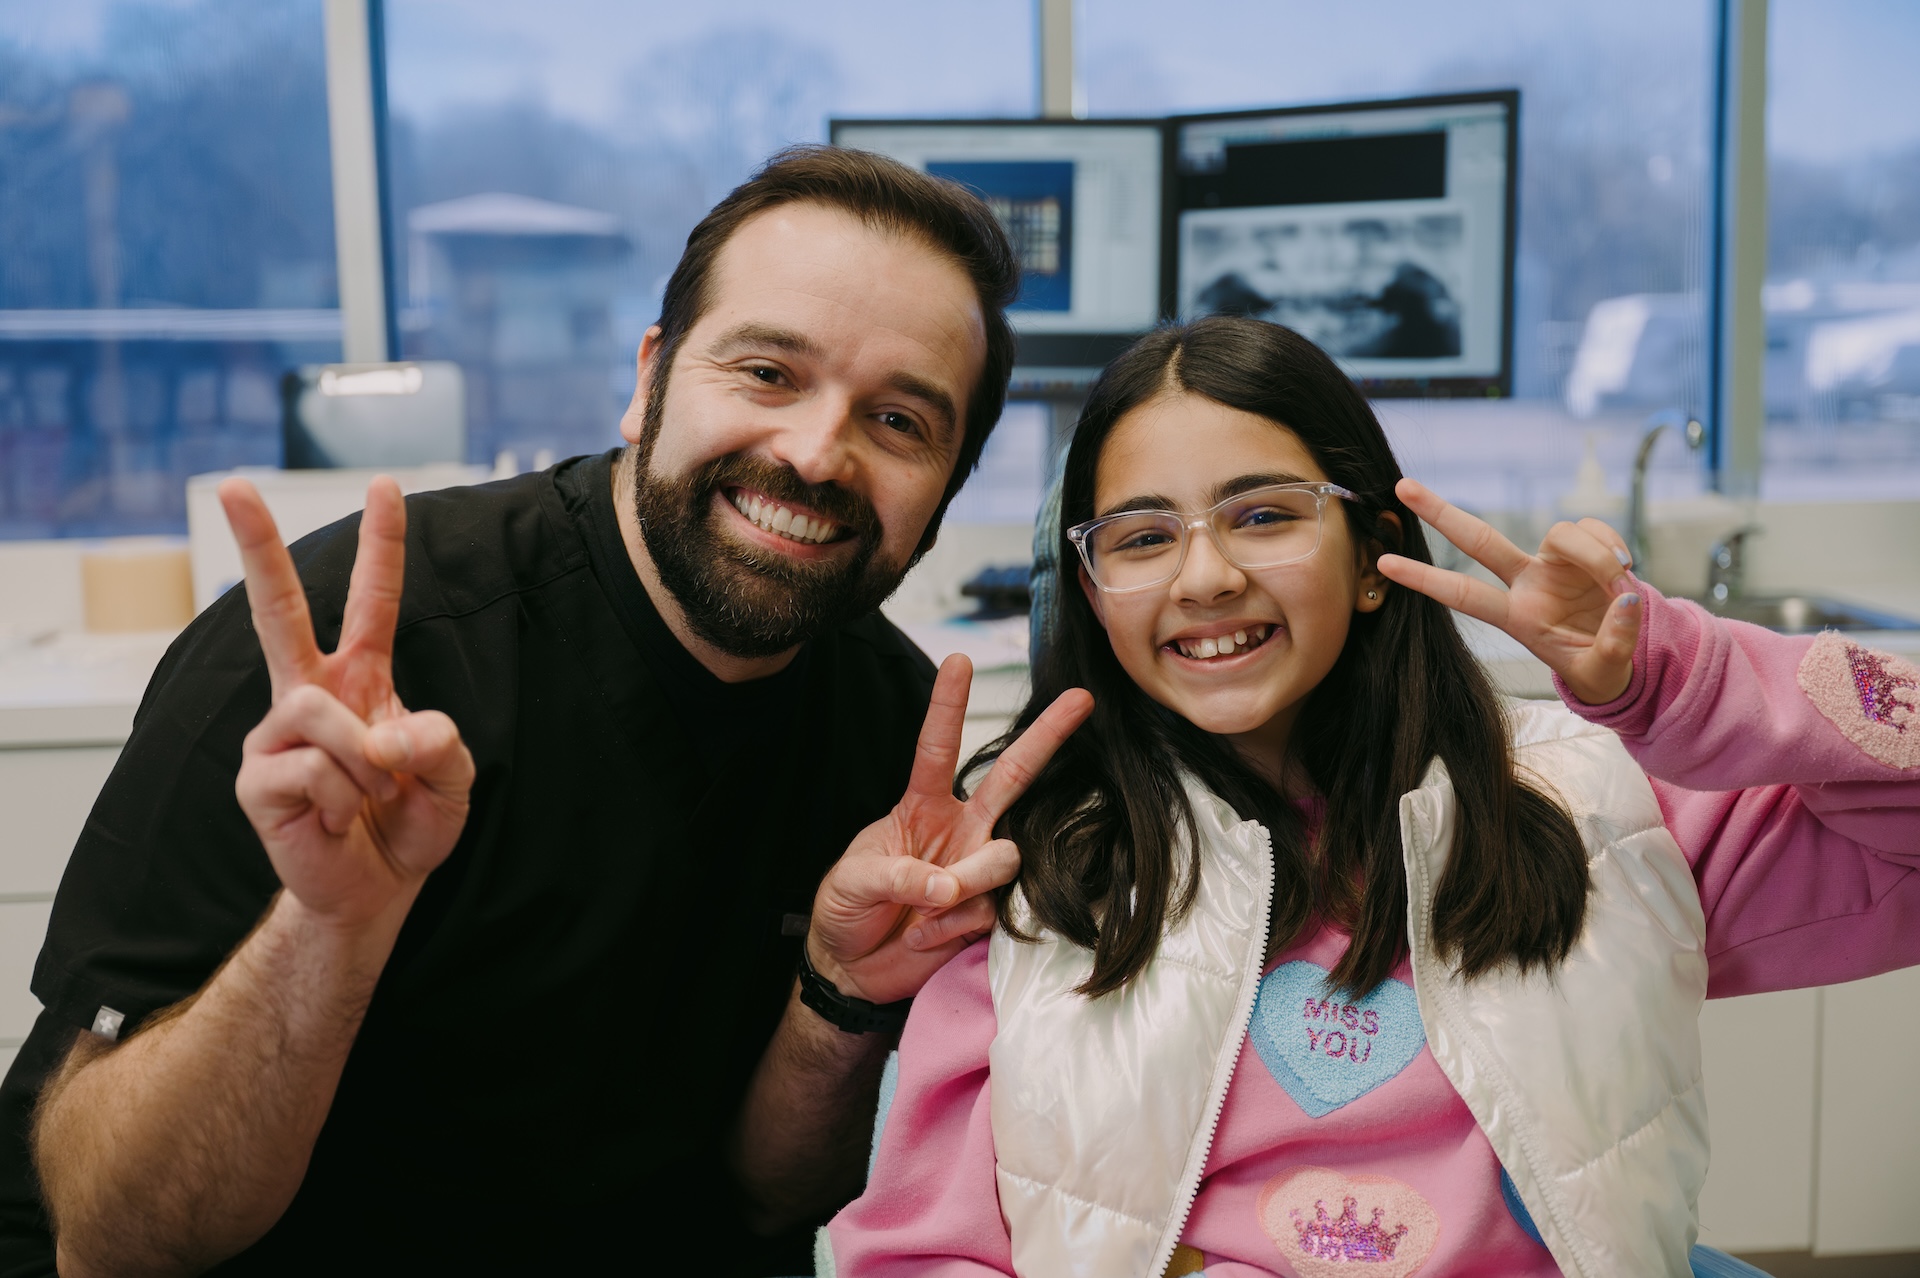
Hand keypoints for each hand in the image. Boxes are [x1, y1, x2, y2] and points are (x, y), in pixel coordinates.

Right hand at [224, 477, 474, 930]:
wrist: (373, 890)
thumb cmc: (407, 825)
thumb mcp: (452, 780)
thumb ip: (439, 744)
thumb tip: (381, 733)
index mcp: (361, 678)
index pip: (372, 600)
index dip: (382, 545)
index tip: (387, 485)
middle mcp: (310, 694)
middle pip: (276, 607)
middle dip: (255, 544)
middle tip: (233, 484)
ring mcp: (275, 732)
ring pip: (319, 713)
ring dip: (364, 763)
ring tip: (367, 796)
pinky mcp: (255, 777)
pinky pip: (308, 768)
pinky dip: (338, 797)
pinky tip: (331, 818)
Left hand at [807, 655, 1092, 1005]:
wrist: (852, 967)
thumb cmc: (846, 908)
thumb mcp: (852, 881)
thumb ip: (896, 875)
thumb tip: (945, 884)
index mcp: (921, 806)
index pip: (937, 748)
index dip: (949, 705)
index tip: (959, 659)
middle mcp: (960, 828)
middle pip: (1012, 775)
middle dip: (1046, 737)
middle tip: (1081, 699)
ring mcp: (977, 867)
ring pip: (1006, 855)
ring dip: (969, 879)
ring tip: (930, 904)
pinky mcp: (987, 910)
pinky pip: (989, 908)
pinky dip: (952, 926)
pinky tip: (926, 936)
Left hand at [1376, 478, 1641, 705]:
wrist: (1626, 657)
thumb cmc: (1601, 668)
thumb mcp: (1605, 670)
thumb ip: (1617, 642)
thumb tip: (1628, 601)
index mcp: (1517, 617)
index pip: (1463, 595)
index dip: (1425, 579)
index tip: (1383, 563)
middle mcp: (1527, 583)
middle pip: (1479, 540)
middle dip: (1440, 513)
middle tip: (1402, 485)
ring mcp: (1552, 563)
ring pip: (1561, 533)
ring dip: (1596, 554)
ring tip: (1621, 582)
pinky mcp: (1584, 548)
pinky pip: (1593, 528)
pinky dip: (1612, 544)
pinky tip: (1627, 566)